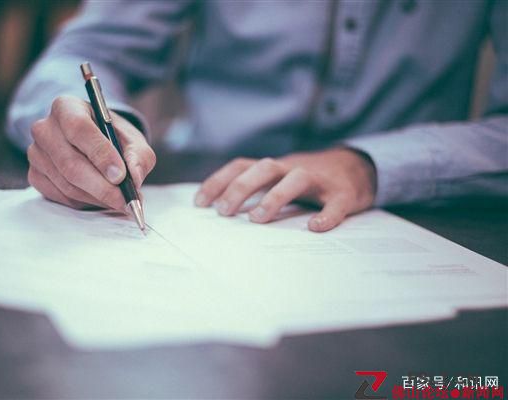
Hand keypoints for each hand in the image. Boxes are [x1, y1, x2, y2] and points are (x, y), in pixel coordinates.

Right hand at [26, 95, 155, 209]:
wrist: (93, 144)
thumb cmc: (112, 138)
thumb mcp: (132, 140)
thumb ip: (138, 156)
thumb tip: (134, 178)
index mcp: (66, 107)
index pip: (79, 128)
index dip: (100, 154)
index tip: (120, 175)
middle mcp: (45, 128)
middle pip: (70, 163)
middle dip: (102, 187)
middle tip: (125, 200)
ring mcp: (36, 153)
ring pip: (67, 184)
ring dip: (97, 197)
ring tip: (120, 200)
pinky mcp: (35, 175)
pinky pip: (61, 196)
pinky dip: (85, 202)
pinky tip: (101, 198)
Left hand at [194, 148, 376, 231]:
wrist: (358, 167)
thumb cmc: (309, 180)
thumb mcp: (280, 179)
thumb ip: (257, 190)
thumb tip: (221, 212)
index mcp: (275, 167)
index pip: (241, 166)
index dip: (219, 181)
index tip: (199, 203)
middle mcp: (293, 168)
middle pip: (264, 168)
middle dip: (241, 188)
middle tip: (224, 212)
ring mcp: (319, 180)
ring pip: (296, 179)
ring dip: (275, 197)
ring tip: (258, 219)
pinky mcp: (344, 193)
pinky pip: (335, 203)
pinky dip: (326, 215)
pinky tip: (315, 228)